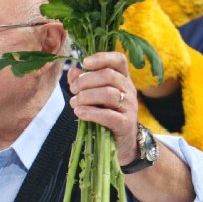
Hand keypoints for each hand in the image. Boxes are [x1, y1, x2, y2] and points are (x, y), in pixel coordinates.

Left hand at [67, 52, 139, 167]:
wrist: (122, 143)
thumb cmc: (106, 116)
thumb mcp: (95, 97)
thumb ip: (83, 82)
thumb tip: (72, 71)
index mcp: (123, 79)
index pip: (119, 60)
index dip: (102, 58)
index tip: (85, 62)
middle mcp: (129, 90)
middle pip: (109, 76)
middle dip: (85, 80)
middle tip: (73, 89)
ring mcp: (129, 107)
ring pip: (108, 94)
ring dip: (86, 96)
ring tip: (74, 103)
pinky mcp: (126, 124)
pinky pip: (108, 115)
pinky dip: (90, 112)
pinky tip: (79, 112)